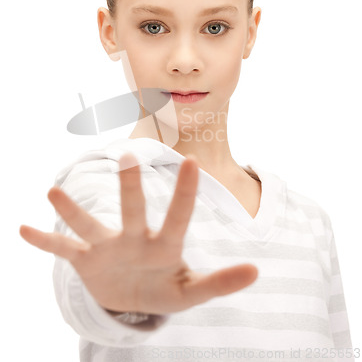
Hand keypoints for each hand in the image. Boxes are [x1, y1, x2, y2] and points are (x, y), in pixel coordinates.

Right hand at [19, 153, 257, 314]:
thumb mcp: (191, 292)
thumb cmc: (165, 288)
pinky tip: (23, 230)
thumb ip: (220, 283)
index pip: (177, 216)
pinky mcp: (87, 261)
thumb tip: (257, 271)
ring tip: (53, 192)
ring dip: (72, 212)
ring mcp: (108, 247)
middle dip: (130, 189)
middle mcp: (134, 238)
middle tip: (129, 157)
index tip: (192, 161)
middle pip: (132, 211)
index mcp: (164, 245)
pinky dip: (45, 242)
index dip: (185, 193)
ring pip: (90, 226)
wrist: (134, 297)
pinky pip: (63, 251)